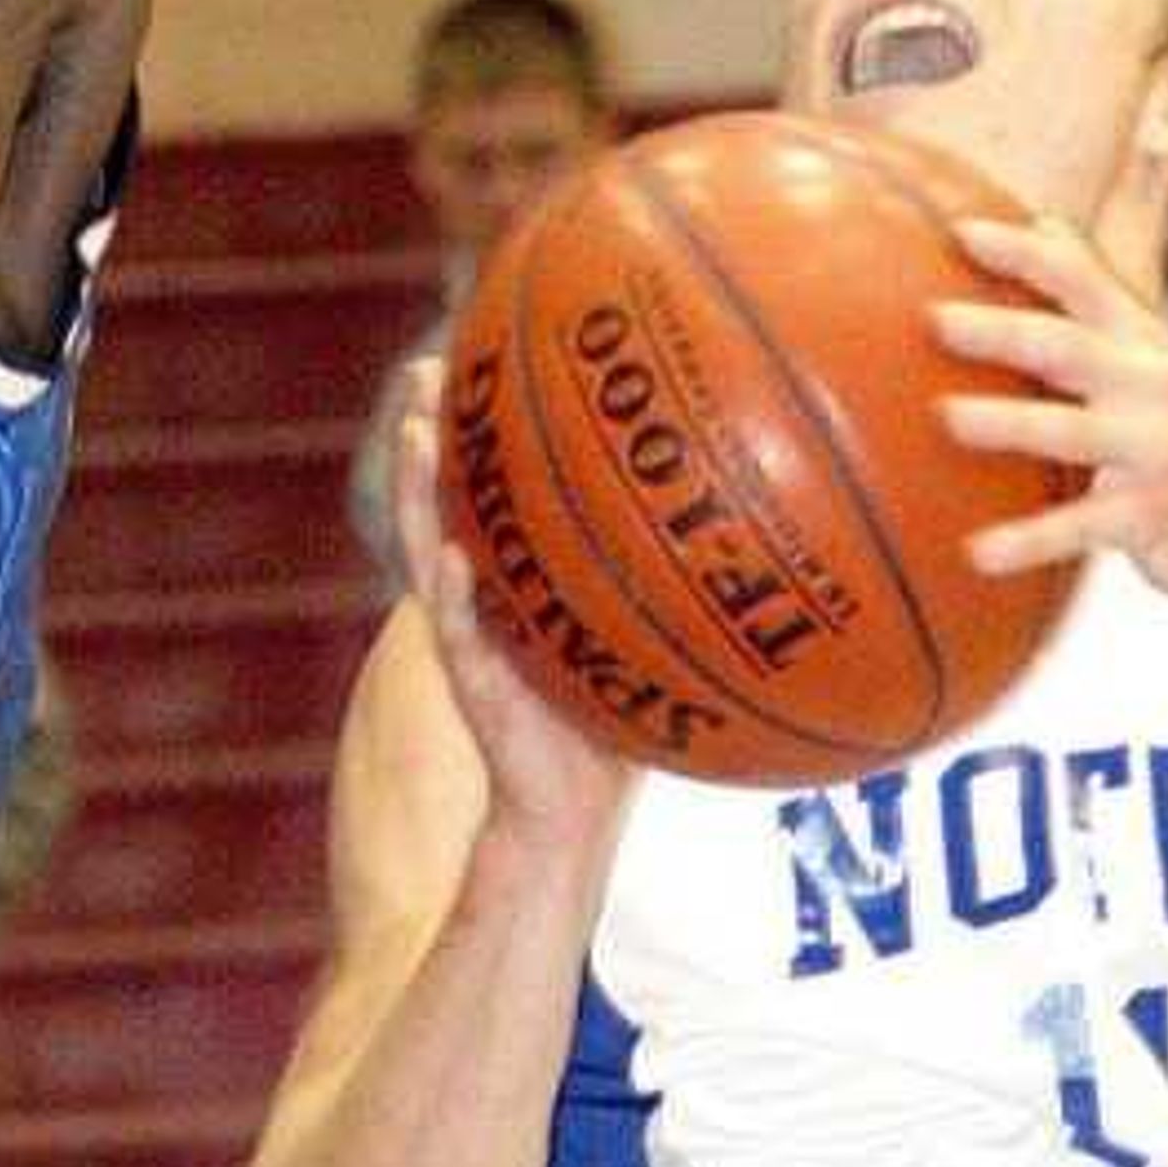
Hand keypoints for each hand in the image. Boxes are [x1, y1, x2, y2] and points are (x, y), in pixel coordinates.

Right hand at [399, 381, 633, 890]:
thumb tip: (753, 519)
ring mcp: (470, 639)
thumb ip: (674, 582)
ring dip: (417, 492)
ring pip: (428, 552)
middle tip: (432, 368)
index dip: (483, 429)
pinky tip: (452, 555)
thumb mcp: (647, 637)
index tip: (487, 351)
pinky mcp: (475, 688)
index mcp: (514, 580)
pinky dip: (451, 594)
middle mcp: (483, 598)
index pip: (491, 491)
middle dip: (434, 436)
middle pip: (445, 502)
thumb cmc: (614, 724)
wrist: (569, 815)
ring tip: (414, 432)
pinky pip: (458, 636)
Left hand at [934, 215, 1167, 605]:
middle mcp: (1154, 384)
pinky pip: (1081, 527)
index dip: (1023, 252)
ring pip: (1072, 431)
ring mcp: (1158, 449)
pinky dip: (1028, 541)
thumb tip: (1044, 224)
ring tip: (946, 417)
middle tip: (935, 319)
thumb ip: (1097, 305)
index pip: (1081, 280)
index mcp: (1142, 344)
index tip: (959, 230)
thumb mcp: (1150, 367)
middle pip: (1068, 346)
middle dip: (1002, 328)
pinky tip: (978, 553)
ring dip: (1009, 422)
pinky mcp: (1154, 514)